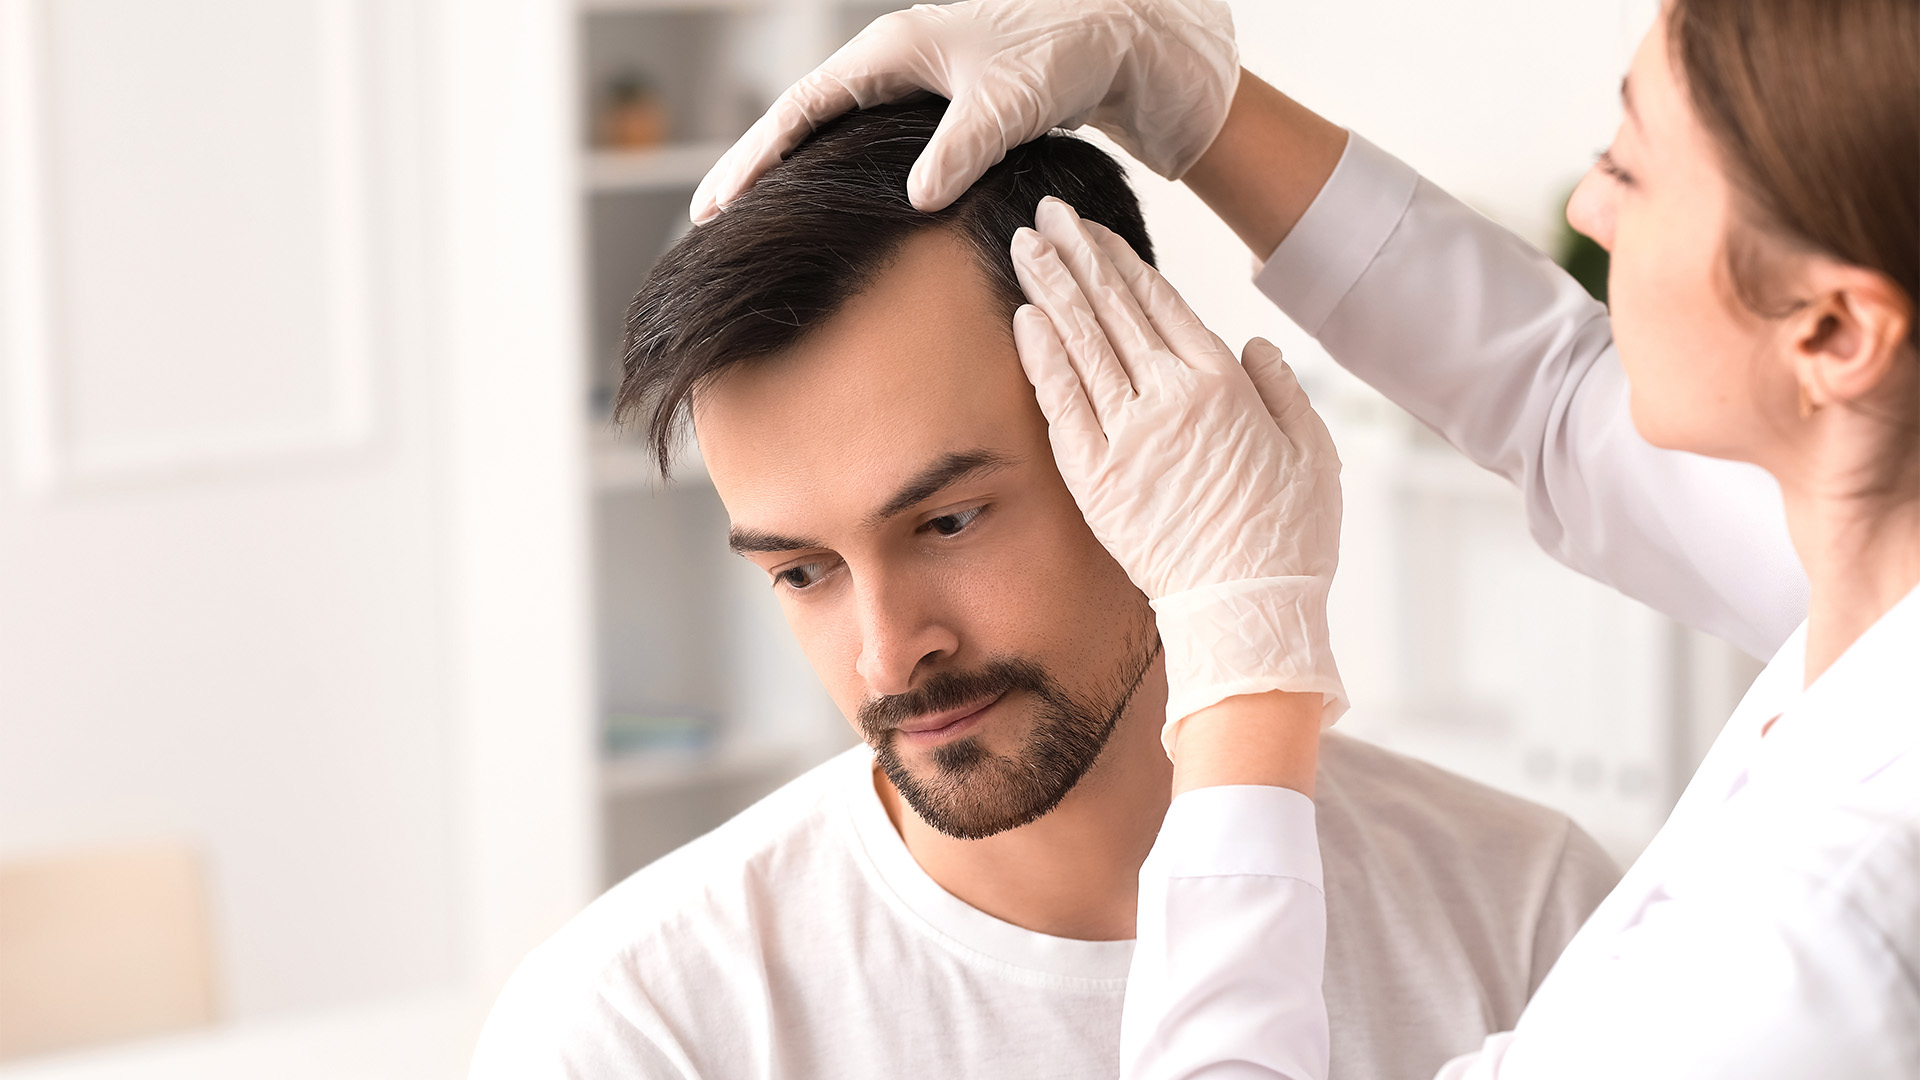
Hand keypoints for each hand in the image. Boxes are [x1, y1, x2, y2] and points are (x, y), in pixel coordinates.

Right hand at [690, 0, 1239, 221]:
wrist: (1120, 36)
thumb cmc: (1066, 54)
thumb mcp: (1009, 104)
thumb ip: (961, 150)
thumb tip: (915, 198)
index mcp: (891, 51)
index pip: (798, 112)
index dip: (753, 160)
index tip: (714, 207)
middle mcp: (893, 60)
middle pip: (802, 122)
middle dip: (756, 170)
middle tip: (709, 224)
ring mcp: (916, 81)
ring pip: (835, 134)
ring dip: (794, 175)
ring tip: (755, 225)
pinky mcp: (943, 104)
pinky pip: (870, 143)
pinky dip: (841, 176)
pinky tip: (832, 214)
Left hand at [1011, 197, 1345, 747]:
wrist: (1247, 608)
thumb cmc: (1288, 538)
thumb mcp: (1314, 453)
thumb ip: (1283, 389)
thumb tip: (1252, 343)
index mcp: (1223, 384)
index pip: (1159, 303)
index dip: (1120, 261)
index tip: (1093, 232)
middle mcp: (1170, 398)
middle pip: (1112, 309)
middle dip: (1076, 255)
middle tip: (1044, 214)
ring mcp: (1128, 436)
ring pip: (1080, 343)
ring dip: (1050, 288)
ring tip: (1025, 247)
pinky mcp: (1096, 477)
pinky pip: (1061, 403)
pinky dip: (1041, 357)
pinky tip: (1024, 319)